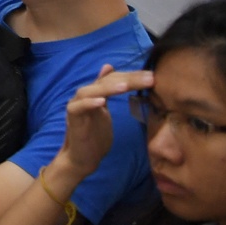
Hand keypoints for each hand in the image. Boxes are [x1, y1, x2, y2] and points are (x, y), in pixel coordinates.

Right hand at [51, 64, 151, 188]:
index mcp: (95, 93)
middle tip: (149, 78)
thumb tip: (109, 67)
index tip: (152, 76)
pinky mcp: (72, 118)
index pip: (114, 78)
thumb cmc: (95, 136)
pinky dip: (88, 103)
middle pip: (105, 82)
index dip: (132, 76)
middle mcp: (85, 96)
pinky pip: (78, 107)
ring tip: (125, 86)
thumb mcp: (105, 111)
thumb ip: (108, 91)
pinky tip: (102, 101)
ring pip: (90, 91)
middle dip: (128, 79)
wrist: (82, 157)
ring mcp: (77, 106)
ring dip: (108, 88)